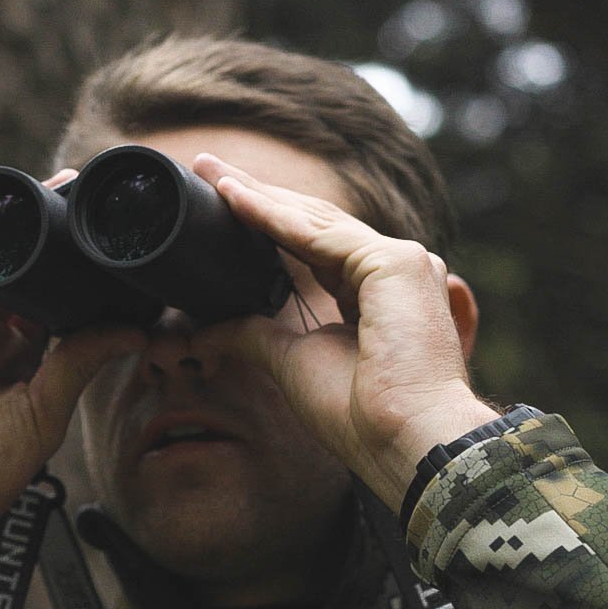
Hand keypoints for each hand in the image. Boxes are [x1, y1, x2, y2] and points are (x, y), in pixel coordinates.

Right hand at [0, 172, 143, 570]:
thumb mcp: (44, 413)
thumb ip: (80, 362)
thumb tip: (135, 329)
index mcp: (24, 364)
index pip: (57, 307)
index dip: (83, 278)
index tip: (115, 247)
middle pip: (25, 280)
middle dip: (54, 246)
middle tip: (89, 206)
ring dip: (21, 237)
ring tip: (58, 200)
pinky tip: (8, 223)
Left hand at [193, 154, 497, 512]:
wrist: (401, 441)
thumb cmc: (360, 414)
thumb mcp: (291, 361)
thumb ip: (253, 334)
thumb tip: (206, 331)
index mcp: (373, 293)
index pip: (309, 244)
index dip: (262, 220)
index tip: (220, 202)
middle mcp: (391, 269)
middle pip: (309, 223)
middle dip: (255, 195)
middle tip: (207, 167)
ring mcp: (399, 262)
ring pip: (313, 221)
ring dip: (257, 195)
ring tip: (211, 172)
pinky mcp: (395, 263)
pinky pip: (319, 234)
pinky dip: (272, 216)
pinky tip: (233, 198)